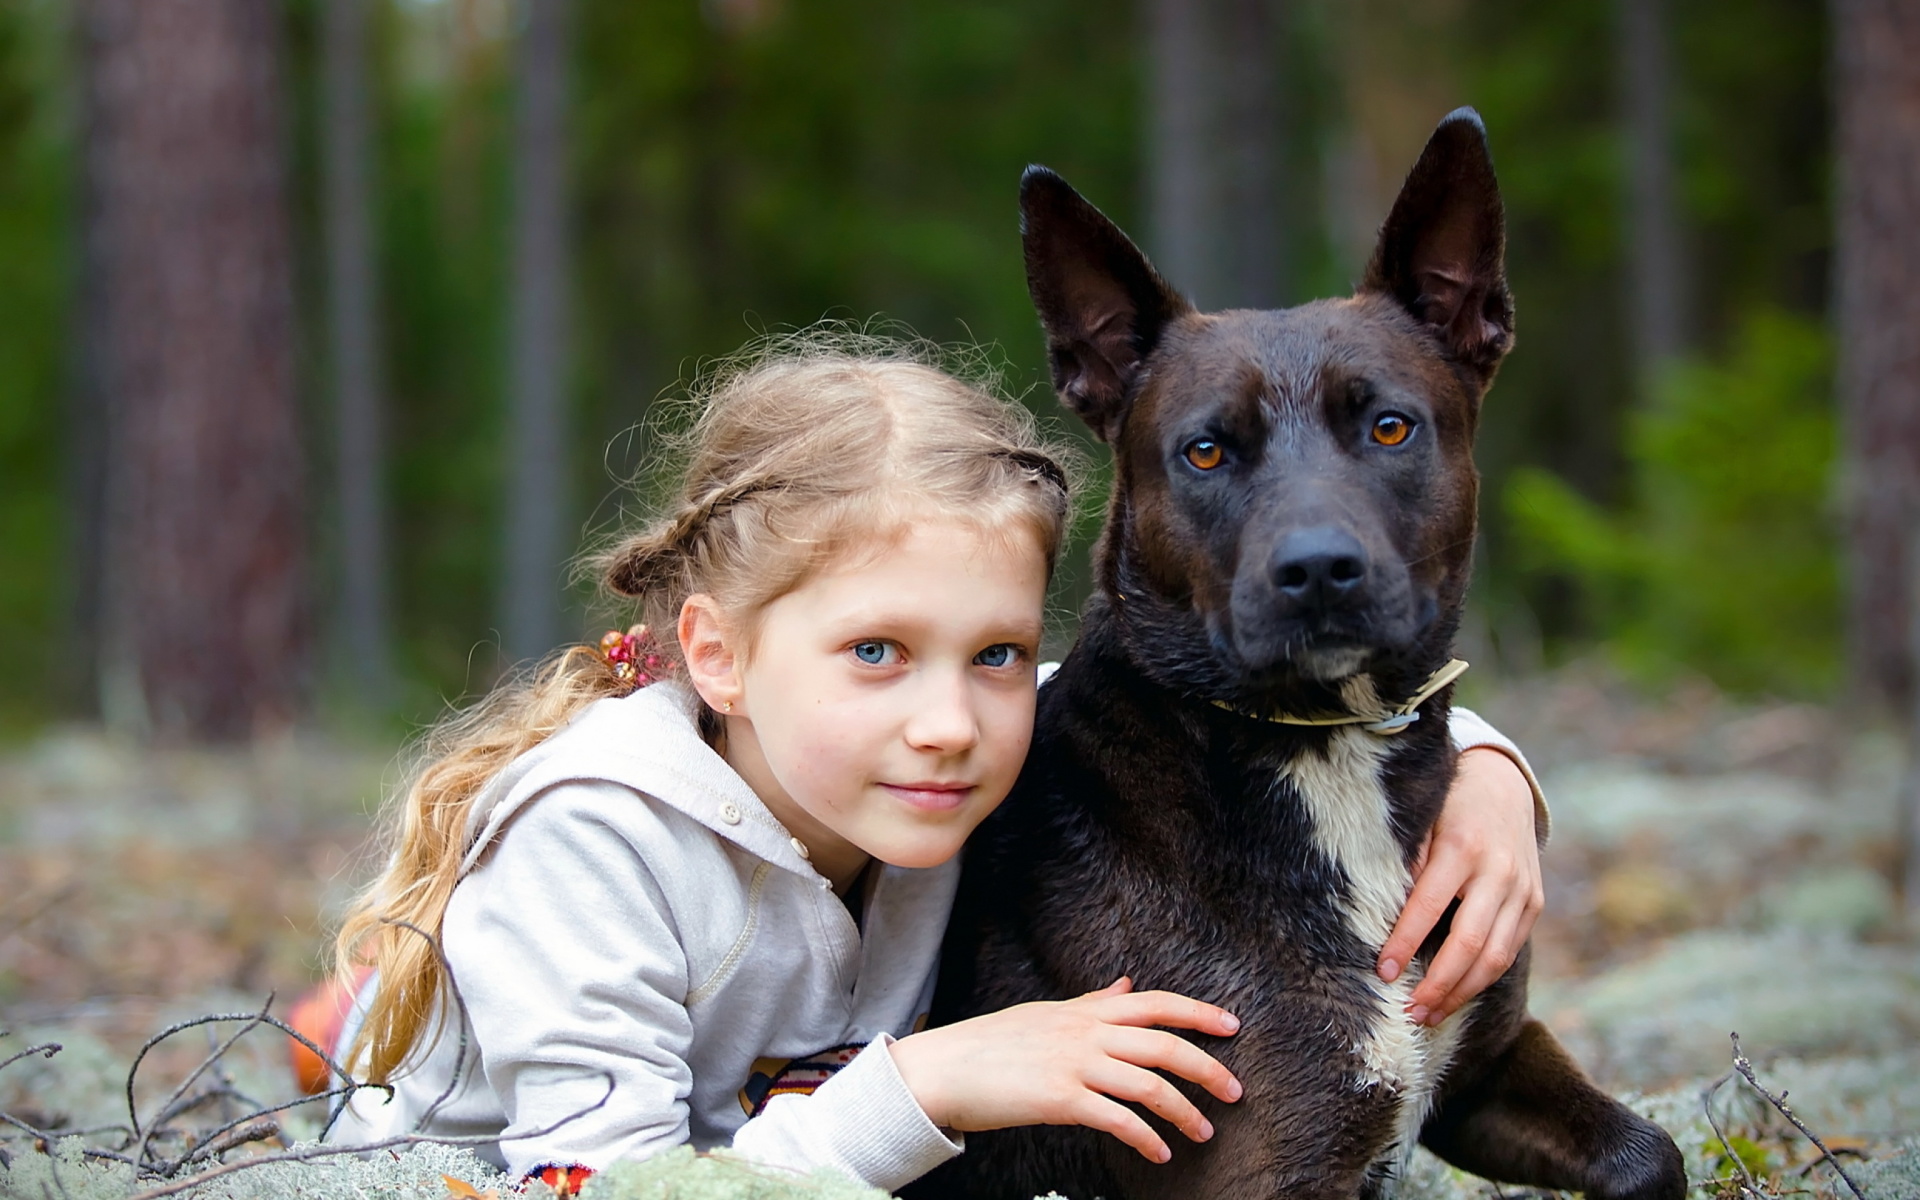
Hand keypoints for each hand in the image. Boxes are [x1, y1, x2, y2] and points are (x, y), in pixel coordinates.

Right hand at [889, 977, 1241, 1163]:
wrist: (943, 1068)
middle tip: (1235, 1092)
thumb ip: (1092, 1002)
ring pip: (1149, 1085)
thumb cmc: (993, 1043)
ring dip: (1184, 1112)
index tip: (1232, 1026)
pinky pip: (1118, 1119)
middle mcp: (1085, 1032)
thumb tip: (1127, 984)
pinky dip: (1146, 1138)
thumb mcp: (1047, 1013)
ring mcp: (1074, 1065)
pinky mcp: (1060, 1100)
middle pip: (1164, 1045)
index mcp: (1085, 1011)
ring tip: (1202, 1133)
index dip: (1198, 1013)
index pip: (1155, 1004)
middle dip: (1207, 1068)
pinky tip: (1159, 1153)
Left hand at [1376, 747, 1542, 1026]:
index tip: (1383, 973)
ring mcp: (1522, 890)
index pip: (1429, 906)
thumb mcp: (1423, 819)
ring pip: (1495, 957)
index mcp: (1463, 847)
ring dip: (1462, 993)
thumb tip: (1384, 912)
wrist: (1504, 784)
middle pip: (1469, 943)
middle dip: (1438, 985)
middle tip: (1409, 1012)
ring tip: (1430, 1016)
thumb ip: (1407, 861)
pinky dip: (1484, 977)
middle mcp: (1498, 872)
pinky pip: (1510, 950)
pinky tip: (1458, 994)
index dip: (1405, 943)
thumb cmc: (1448, 804)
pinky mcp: (1535, 903)